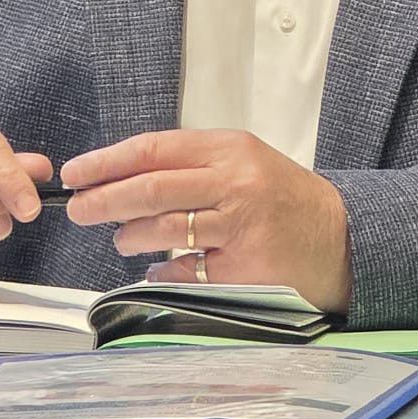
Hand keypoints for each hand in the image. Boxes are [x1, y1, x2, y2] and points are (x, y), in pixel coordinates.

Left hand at [59, 128, 352, 314]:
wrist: (341, 236)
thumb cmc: (283, 197)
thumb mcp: (243, 161)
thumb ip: (191, 164)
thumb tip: (124, 176)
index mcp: (229, 148)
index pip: (154, 150)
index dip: (107, 162)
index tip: (77, 173)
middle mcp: (234, 182)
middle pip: (151, 188)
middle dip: (104, 200)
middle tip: (78, 210)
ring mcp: (240, 226)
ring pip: (164, 229)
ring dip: (130, 237)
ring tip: (120, 240)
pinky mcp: (244, 267)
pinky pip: (186, 270)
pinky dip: (163, 270)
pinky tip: (155, 269)